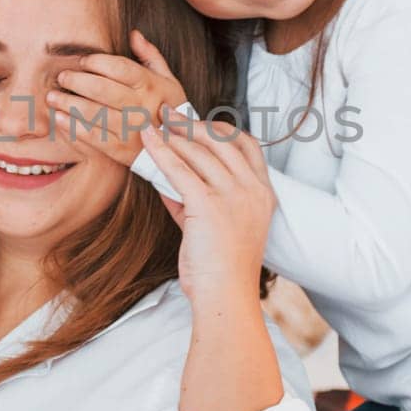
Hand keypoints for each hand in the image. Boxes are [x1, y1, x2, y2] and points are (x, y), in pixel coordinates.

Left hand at [45, 29, 188, 167]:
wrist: (174, 147)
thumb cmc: (166, 107)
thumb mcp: (167, 79)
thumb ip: (150, 56)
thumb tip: (134, 34)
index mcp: (150, 85)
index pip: (120, 68)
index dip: (97, 62)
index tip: (82, 61)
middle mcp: (141, 106)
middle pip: (103, 89)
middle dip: (77, 82)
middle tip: (61, 77)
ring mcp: (131, 129)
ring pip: (94, 113)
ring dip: (69, 104)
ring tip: (52, 97)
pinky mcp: (121, 149)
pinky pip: (93, 137)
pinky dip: (73, 127)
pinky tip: (58, 118)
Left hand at [139, 118, 275, 304]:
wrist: (226, 296)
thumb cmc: (221, 269)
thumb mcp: (215, 227)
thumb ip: (194, 200)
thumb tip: (167, 177)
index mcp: (263, 193)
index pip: (248, 145)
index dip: (221, 129)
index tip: (198, 123)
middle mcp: (252, 189)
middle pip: (222, 140)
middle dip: (193, 124)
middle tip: (169, 114)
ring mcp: (233, 195)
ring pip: (199, 151)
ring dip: (174, 135)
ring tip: (155, 126)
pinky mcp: (209, 204)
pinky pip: (179, 168)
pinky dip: (160, 150)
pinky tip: (147, 140)